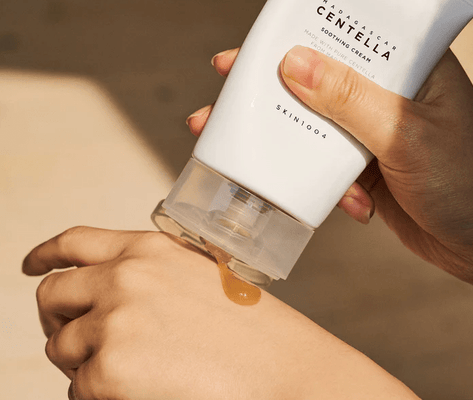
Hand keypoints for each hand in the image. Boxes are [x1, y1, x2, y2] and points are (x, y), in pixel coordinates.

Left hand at [23, 227, 418, 399]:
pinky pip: (78, 391)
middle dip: (58, 319)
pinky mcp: (107, 375)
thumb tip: (104, 291)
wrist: (287, 371)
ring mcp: (113, 325)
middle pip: (52, 295)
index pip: (74, 241)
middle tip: (75, 337)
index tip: (30, 265)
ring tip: (135, 369)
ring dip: (84, 362)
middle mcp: (125, 278)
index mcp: (149, 248)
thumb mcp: (197, 276)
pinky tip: (145, 389)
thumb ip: (148, 272)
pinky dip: (100, 394)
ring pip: (62, 349)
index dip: (44, 254)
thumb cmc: (252, 328)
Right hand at [188, 46, 472, 316]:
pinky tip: (344, 205)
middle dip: (272, 89)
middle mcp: (390, 90)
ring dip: (284, 137)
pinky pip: (328, 162)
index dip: (296, 34)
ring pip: (316, 121)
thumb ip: (349, 98)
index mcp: (410, 65)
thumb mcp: (404, 134)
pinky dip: (323, 181)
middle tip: (225, 92)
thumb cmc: (468, 183)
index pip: (347, 34)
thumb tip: (292, 62)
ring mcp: (376, 128)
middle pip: (320, 77)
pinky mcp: (369, 164)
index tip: (251, 45)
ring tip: (240, 148)